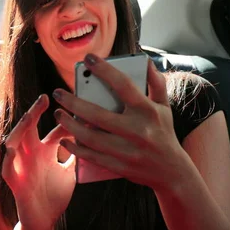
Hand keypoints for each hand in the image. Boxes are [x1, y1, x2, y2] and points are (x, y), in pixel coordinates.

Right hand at [2, 95, 74, 229]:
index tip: (82, 113)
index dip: (67, 122)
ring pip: (15, 142)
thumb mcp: (70, 172)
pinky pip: (7, 168)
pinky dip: (8, 159)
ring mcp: (22, 166)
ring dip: (20, 129)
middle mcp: (31, 155)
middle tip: (46, 98)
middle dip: (36, 112)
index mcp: (45, 152)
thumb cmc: (54, 195)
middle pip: (30, 128)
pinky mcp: (15, 182)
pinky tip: (11, 149)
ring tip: (28, 118)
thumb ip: (76, 155)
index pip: (55, 131)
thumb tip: (92, 140)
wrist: (44, 221)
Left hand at [54, 54, 194, 191]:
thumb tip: (145, 60)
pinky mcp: (119, 166)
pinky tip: (64, 139)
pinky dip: (75, 148)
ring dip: (69, 125)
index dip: (105, 70)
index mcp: (148, 111)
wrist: (172, 172)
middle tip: (58, 93)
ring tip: (58, 113)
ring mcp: (127, 151)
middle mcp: (137, 131)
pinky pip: (91, 156)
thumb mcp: (164, 107)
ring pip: (90, 137)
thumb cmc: (164, 132)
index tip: (88, 58)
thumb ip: (155, 83)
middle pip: (98, 115)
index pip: (124, 85)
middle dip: (73, 103)